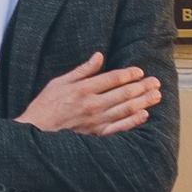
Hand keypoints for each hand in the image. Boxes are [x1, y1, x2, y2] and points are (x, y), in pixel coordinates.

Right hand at [16, 52, 162, 137]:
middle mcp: (92, 104)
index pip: (112, 79)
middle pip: (123, 93)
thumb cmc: (46, 105)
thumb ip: (82, 70)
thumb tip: (98, 56)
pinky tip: (144, 115)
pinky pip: (118, 128)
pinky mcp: (96, 134)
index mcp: (83, 89)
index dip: (129, 74)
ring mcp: (96, 121)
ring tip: (156, 95)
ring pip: (125, 109)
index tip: (140, 71)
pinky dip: (132, 122)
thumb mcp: (60, 82)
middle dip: (142, 86)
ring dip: (142, 101)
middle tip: (155, 82)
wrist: (36, 131)